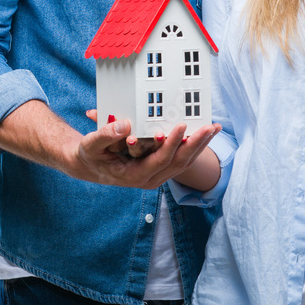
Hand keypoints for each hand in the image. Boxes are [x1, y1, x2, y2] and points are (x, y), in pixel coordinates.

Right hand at [70, 114, 220, 189]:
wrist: (90, 166)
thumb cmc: (90, 154)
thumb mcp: (91, 145)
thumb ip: (105, 135)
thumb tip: (125, 125)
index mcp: (135, 175)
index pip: (160, 160)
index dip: (172, 144)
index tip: (181, 126)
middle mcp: (150, 179)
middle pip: (179, 163)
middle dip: (196, 144)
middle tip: (209, 126)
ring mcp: (157, 175)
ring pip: (184, 162)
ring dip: (200, 145)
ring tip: (214, 127)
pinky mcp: (161, 169)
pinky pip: (182, 159)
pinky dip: (194, 146)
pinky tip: (204, 133)